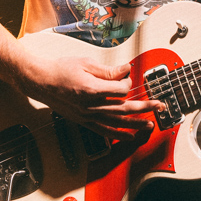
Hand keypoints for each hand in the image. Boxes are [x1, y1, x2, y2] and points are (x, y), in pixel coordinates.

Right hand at [17, 56, 165, 140]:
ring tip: (150, 124)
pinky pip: (103, 131)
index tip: (127, 75)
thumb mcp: (86, 64)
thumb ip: (108, 70)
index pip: (121, 90)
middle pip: (123, 109)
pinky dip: (118, 134)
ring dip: (135, 124)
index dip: (128, 82)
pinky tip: (129, 136)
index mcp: (91, 89)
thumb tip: (126, 70)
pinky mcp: (83, 121)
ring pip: (116, 123)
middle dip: (144, 108)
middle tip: (160, 106)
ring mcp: (86, 115)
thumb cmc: (61, 70)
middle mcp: (90, 106)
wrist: (40, 82)